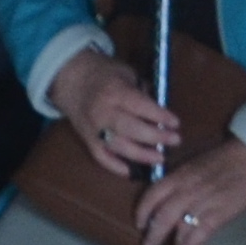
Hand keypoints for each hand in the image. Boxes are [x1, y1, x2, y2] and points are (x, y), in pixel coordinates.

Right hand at [51, 48, 179, 179]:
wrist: (70, 79)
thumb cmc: (103, 73)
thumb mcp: (126, 72)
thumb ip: (142, 90)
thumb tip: (161, 108)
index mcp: (115, 91)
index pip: (140, 106)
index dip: (159, 116)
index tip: (176, 123)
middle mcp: (103, 112)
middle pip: (131, 129)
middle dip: (155, 137)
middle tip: (175, 140)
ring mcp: (94, 129)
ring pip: (118, 146)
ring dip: (141, 155)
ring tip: (160, 158)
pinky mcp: (87, 140)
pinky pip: (101, 157)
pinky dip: (116, 167)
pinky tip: (133, 172)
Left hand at [137, 136, 245, 244]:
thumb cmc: (232, 156)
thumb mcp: (200, 162)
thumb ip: (185, 178)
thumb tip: (174, 195)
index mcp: (181, 173)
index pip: (153, 194)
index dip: (143, 211)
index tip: (140, 223)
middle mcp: (187, 188)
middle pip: (162, 216)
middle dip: (153, 234)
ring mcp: (203, 201)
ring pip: (178, 227)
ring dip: (173, 243)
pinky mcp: (220, 212)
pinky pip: (199, 233)